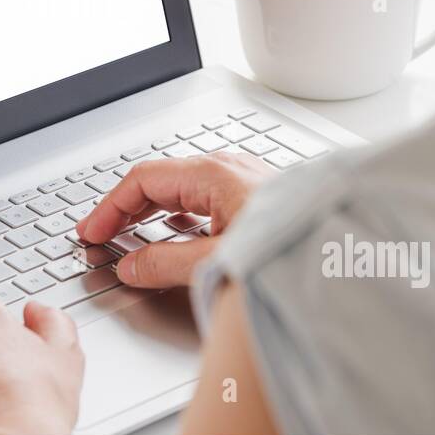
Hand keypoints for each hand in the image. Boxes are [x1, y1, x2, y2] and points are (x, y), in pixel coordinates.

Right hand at [77, 152, 272, 288]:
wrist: (344, 253)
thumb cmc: (291, 248)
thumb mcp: (215, 261)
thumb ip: (164, 263)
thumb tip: (130, 266)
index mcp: (212, 174)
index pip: (141, 180)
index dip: (108, 208)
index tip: (91, 232)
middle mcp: (228, 169)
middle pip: (159, 180)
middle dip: (125, 208)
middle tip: (101, 235)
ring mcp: (245, 179)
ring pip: (182, 187)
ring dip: (152, 210)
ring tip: (132, 235)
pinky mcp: (258, 196)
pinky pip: (205, 196)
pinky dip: (179, 212)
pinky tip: (178, 230)